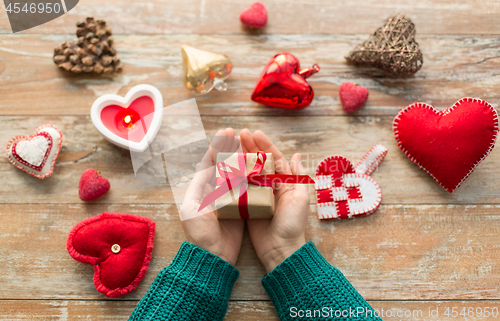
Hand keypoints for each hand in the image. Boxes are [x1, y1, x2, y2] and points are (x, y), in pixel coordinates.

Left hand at [179, 128, 243, 265]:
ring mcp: (229, 199)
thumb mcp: (192, 206)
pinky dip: (252, 175)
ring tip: (249, 143)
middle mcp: (215, 191)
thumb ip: (199, 184)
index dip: (217, 146)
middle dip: (230, 147)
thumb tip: (206, 164)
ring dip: (242, 157)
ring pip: (237, 173)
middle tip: (238, 133)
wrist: (213, 256)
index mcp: (201, 189)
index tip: (225, 132)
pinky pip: (247, 187)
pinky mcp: (242, 208)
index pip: (209, 162)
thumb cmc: (199, 232)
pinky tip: (258, 164)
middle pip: (224, 164)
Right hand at [240, 129, 309, 272]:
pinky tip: (224, 165)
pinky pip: (238, 187)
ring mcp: (257, 195)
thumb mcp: (300, 199)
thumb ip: (298, 176)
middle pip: (258, 161)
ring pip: (247, 171)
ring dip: (239, 157)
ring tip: (230, 143)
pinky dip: (232, 175)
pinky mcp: (246, 205)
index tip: (255, 132)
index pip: (274, 158)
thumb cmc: (292, 224)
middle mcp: (270, 186)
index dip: (264, 144)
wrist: (280, 250)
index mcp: (284, 182)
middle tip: (239, 133)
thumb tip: (297, 154)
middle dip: (249, 146)